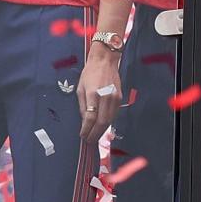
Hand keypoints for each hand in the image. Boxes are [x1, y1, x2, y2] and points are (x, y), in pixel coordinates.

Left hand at [77, 33, 122, 149]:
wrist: (105, 61)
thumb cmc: (90, 73)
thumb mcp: (80, 88)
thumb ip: (82, 106)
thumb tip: (84, 122)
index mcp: (93, 94)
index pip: (90, 117)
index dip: (86, 129)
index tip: (82, 136)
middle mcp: (105, 97)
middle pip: (102, 122)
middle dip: (95, 134)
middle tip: (89, 141)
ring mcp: (114, 98)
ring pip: (109, 120)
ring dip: (102, 130)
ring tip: (95, 136)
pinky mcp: (120, 98)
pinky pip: (114, 114)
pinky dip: (108, 122)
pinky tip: (102, 127)